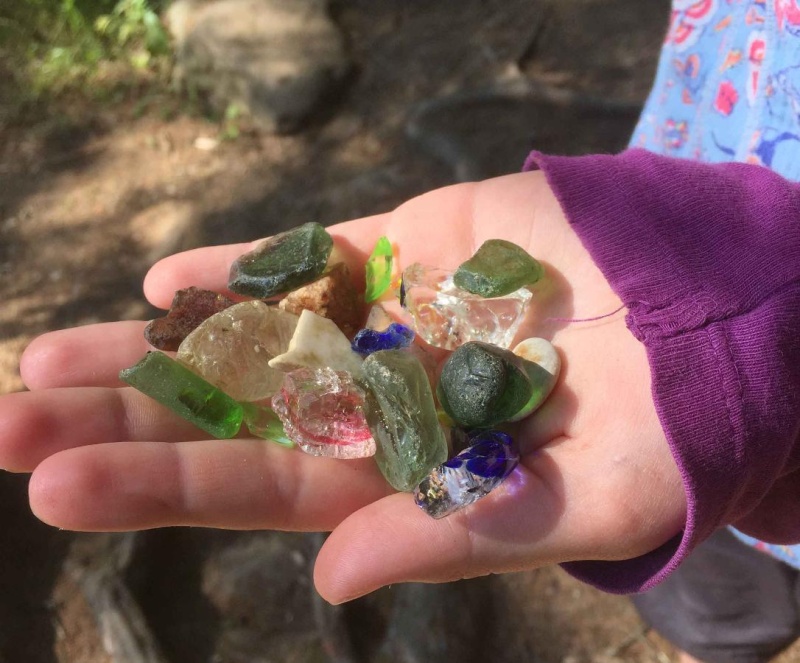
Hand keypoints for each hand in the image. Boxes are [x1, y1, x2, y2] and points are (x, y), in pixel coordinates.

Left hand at [0, 171, 685, 602]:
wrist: (715, 323)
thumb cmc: (673, 430)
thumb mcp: (583, 504)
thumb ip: (459, 537)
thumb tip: (331, 582)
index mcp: (404, 476)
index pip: (265, 488)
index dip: (166, 486)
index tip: (57, 491)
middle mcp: (376, 401)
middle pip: (230, 414)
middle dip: (122, 421)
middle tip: (6, 423)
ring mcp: (386, 320)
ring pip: (250, 334)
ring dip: (151, 348)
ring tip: (40, 362)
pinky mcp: (411, 247)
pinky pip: (309, 256)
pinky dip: (240, 268)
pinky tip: (164, 283)